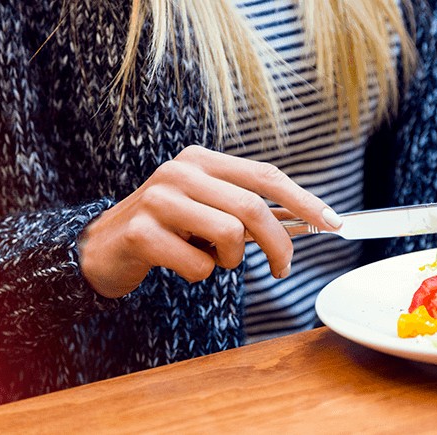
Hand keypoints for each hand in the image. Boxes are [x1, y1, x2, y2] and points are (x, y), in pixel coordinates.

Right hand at [78, 146, 341, 297]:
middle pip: (252, 208)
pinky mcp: (142, 232)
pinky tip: (180, 265)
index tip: (333, 223)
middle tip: (282, 268)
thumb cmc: (168, 228)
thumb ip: (246, 209)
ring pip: (229, 235)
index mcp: (201, 160)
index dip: (304, 200)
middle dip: (278, 244)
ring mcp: (158, 199)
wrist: (104, 247)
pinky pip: (199, 264)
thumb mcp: (207, 208)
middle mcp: (181, 171)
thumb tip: (306, 221)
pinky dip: (200, 274)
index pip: (265, 176)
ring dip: (230, 260)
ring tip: (212, 259)